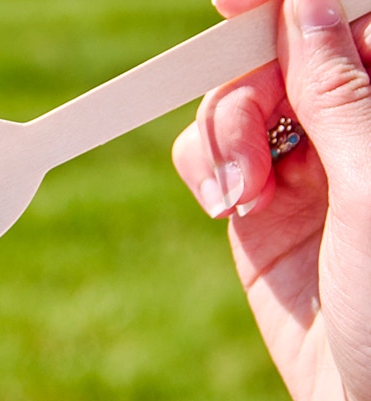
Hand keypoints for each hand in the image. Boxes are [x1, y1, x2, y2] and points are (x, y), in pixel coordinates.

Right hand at [172, 0, 370, 400]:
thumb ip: (339, 91)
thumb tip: (302, 5)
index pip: (346, 24)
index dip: (291, 6)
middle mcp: (360, 134)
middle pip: (280, 55)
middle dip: (248, 75)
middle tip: (247, 110)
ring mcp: (310, 175)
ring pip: (238, 103)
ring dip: (223, 131)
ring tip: (238, 189)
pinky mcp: (262, 219)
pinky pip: (213, 159)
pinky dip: (205, 167)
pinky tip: (226, 204)